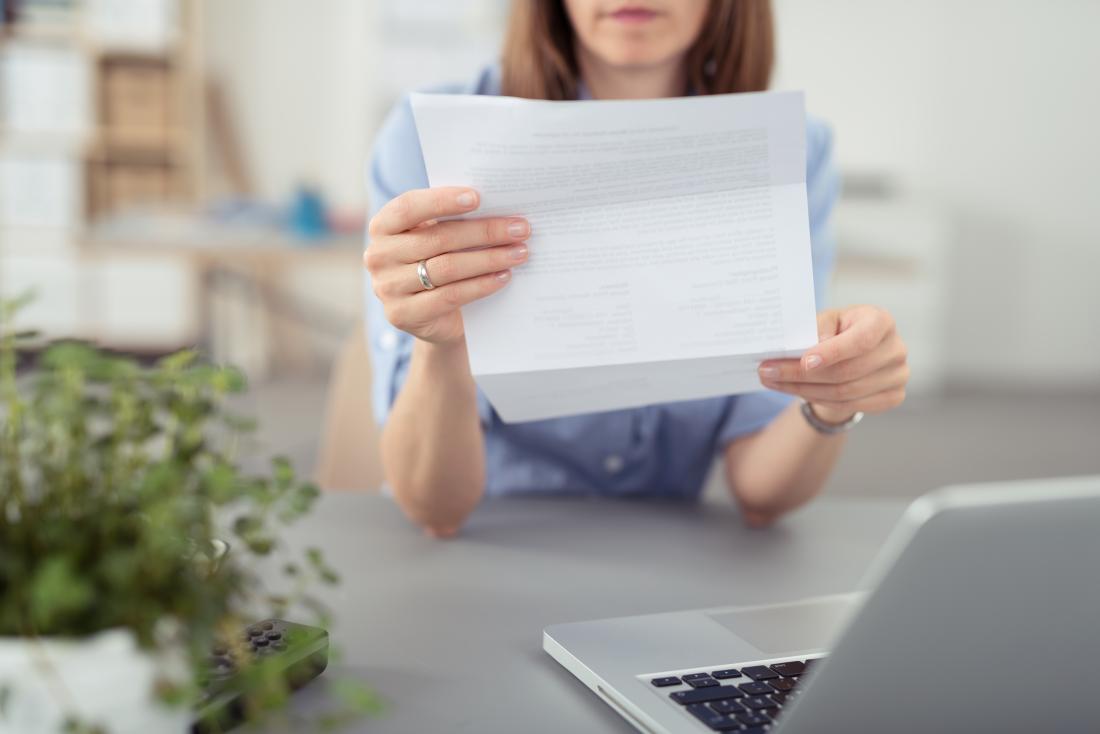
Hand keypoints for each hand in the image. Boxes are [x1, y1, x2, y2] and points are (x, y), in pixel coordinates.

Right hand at [364, 187, 529, 344]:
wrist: (433, 317)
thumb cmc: (438, 262)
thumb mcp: (437, 238)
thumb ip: (453, 220)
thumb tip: (498, 204)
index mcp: (382, 226)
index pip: (409, 207)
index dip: (442, 200)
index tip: (478, 197)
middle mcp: (378, 256)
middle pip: (437, 238)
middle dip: (484, 232)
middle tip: (520, 228)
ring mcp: (387, 288)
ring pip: (446, 268)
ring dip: (489, 259)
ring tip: (519, 253)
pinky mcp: (403, 314)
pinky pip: (450, 296)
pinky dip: (481, 285)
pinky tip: (504, 277)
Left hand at [757, 305, 908, 422]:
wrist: (854, 355)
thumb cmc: (837, 331)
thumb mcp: (825, 320)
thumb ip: (817, 329)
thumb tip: (809, 349)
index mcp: (881, 321)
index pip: (860, 340)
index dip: (832, 353)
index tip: (803, 361)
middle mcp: (896, 348)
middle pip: (847, 371)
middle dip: (801, 374)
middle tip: (767, 372)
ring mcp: (898, 375)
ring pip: (844, 393)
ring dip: (803, 390)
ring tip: (773, 381)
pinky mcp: (893, 397)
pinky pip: (848, 406)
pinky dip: (818, 400)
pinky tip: (795, 391)